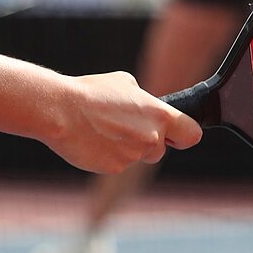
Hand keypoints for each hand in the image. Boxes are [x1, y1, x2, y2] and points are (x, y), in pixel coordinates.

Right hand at [48, 72, 202, 173]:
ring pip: (135, 158)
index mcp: (159, 115)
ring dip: (123, 149)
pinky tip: (91, 140)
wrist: (61, 110)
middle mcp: (151, 139)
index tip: (174, 136)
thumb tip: (145, 107)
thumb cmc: (91, 92)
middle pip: (158, 151)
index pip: (191, 134)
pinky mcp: (114, 169)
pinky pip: (116, 165)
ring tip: (100, 130)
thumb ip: (143, 100)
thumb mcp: (124, 83)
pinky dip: (106, 156)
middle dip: (144, 144)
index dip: (183, 136)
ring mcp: (133, 156)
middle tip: (121, 129)